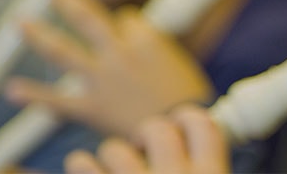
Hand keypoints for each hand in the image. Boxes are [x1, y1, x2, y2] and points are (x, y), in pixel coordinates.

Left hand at [6, 0, 213, 136]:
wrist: (180, 134)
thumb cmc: (189, 99)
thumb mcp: (179, 61)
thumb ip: (153, 45)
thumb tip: (133, 33)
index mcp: (147, 40)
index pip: (127, 17)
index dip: (126, 25)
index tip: (125, 31)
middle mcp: (119, 53)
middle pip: (87, 18)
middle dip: (68, 1)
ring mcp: (101, 80)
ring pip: (63, 51)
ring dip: (39, 35)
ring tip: (21, 22)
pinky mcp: (91, 107)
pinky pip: (57, 100)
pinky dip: (33, 95)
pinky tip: (13, 88)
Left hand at [63, 105, 229, 173]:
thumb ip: (205, 168)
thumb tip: (200, 154)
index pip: (203, 126)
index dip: (188, 118)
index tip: (180, 119)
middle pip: (157, 130)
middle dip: (147, 134)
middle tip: (144, 144)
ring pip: (115, 148)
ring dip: (113, 154)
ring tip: (115, 164)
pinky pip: (83, 165)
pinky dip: (81, 164)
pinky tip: (82, 165)